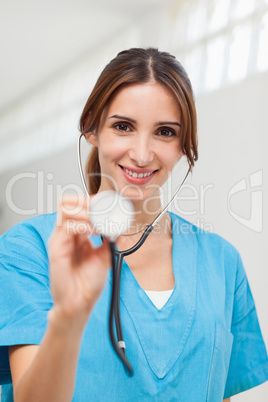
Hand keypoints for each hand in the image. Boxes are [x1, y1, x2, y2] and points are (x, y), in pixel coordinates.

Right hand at [48, 195, 110, 328]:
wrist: (81, 303)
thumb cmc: (88, 283)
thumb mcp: (104, 256)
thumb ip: (110, 240)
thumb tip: (120, 227)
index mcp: (76, 235)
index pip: (79, 208)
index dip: (93, 202)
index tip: (110, 204)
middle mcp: (66, 234)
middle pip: (69, 203)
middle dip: (87, 201)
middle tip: (103, 207)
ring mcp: (59, 240)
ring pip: (66, 210)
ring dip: (86, 211)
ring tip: (101, 219)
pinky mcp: (56, 248)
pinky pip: (67, 227)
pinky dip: (83, 224)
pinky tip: (95, 231)